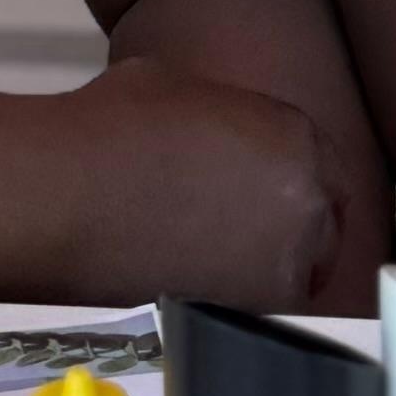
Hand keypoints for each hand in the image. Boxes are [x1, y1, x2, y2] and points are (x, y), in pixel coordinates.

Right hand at [68, 51, 351, 313]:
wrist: (72, 194)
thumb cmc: (116, 126)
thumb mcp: (183, 88)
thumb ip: (224, 116)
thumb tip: (213, 131)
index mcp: (297, 135)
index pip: (320, 163)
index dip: (294, 178)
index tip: (273, 191)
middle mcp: (307, 197)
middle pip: (323, 219)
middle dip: (298, 223)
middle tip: (259, 231)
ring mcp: (285, 258)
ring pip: (303, 268)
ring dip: (277, 264)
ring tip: (232, 263)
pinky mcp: (252, 307)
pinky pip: (269, 305)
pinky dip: (249, 298)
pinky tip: (213, 287)